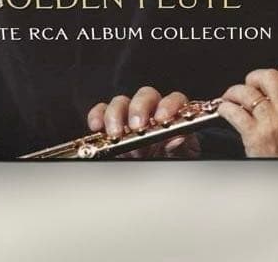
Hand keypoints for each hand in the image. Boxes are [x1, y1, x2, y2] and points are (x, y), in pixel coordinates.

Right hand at [86, 86, 200, 158]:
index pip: (175, 99)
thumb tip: (177, 138)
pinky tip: (97, 127)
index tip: (162, 119)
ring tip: (115, 134)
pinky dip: (97, 116)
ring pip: (121, 102)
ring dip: (116, 115)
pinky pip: (101, 112)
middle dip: (139, 108)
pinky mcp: (111, 127)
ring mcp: (130, 118)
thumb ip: (180, 147)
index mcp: (173, 118)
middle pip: (146, 95)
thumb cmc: (170, 162)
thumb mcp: (180, 157)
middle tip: (136, 126)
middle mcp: (151, 114)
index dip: (169, 105)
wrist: (156, 182)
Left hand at [216, 63, 277, 157]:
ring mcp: (270, 121)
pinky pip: (233, 111)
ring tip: (233, 96)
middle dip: (256, 77)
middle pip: (269, 76)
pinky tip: (226, 110)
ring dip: (235, 92)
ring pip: (247, 91)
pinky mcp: (253, 134)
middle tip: (252, 84)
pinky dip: (225, 108)